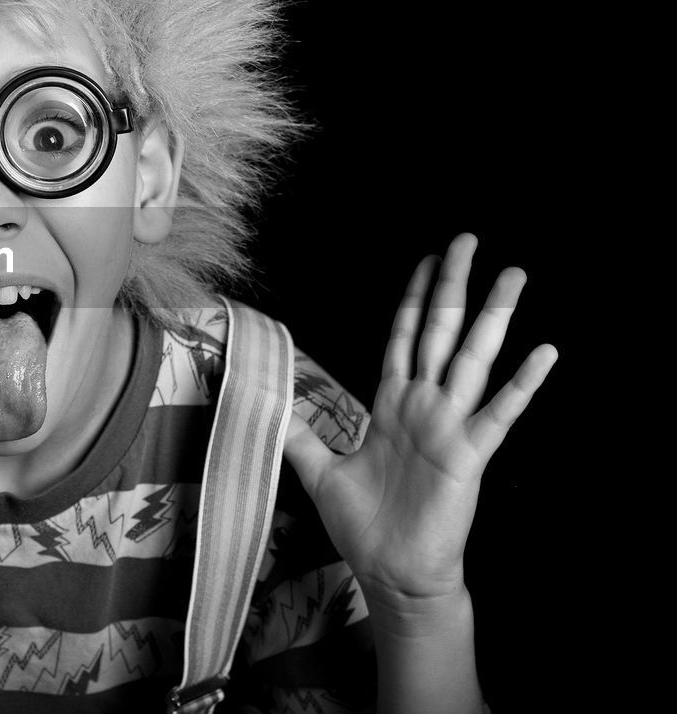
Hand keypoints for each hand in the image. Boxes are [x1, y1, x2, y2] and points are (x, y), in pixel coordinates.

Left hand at [283, 234, 556, 611]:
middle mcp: (424, 406)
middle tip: (468, 239)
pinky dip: (522, 384)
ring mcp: (449, 426)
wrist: (392, 573)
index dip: (413, 298)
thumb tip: (268, 404)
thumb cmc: (364, 524)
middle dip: (452, 286)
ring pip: (472, 359)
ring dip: (494, 316)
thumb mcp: (319, 471)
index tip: (428, 260)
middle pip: (439, 331)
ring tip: (515, 275)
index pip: (403, 337)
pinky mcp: (468, 455)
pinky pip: (499, 414)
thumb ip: (298, 434)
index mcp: (392, 404)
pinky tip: (545, 351)